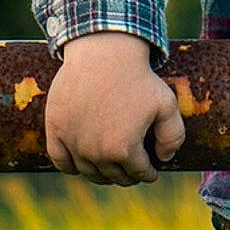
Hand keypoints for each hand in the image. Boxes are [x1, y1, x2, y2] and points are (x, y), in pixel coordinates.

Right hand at [44, 31, 185, 185]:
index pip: (139, 173)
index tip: (151, 171)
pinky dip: (71, 166)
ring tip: (110, 168)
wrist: (102, 53)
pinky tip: (81, 164)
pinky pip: (61, 161)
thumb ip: (173, 136)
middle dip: (127, 175)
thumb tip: (164, 158)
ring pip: (89, 172)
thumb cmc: (137, 78)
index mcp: (123, 150)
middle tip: (132, 170)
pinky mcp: (55, 130)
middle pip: (114, 176)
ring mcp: (73, 142)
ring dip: (102, 174)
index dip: (148, 173)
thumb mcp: (167, 105)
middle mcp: (95, 152)